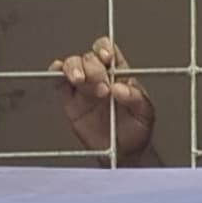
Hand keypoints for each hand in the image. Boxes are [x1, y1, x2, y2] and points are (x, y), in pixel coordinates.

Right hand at [55, 36, 156, 163]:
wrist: (125, 152)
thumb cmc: (137, 130)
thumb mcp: (145, 112)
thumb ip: (135, 97)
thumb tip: (120, 88)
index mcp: (118, 73)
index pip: (108, 50)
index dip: (104, 50)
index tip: (107, 60)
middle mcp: (99, 76)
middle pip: (89, 58)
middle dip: (94, 70)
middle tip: (102, 90)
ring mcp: (83, 87)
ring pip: (72, 65)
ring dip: (74, 69)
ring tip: (80, 81)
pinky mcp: (70, 100)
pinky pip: (59, 81)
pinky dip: (56, 73)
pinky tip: (59, 74)